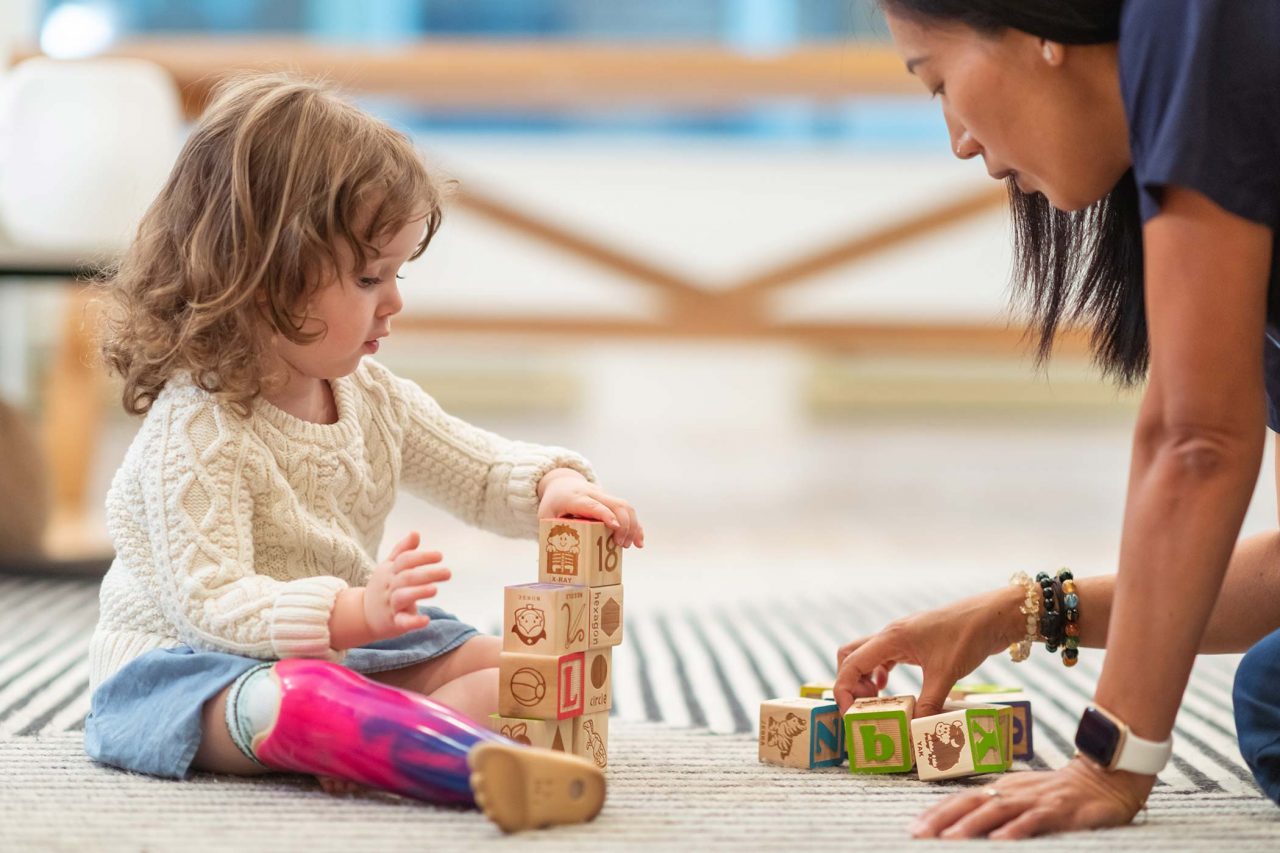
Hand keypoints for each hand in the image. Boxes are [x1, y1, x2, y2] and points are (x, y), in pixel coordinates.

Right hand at [363, 531, 450, 639]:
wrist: (362, 615)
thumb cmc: (382, 587)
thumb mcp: (388, 567)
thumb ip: (402, 551)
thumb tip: (416, 532)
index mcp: (389, 571)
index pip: (405, 561)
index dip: (421, 557)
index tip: (439, 556)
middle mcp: (389, 587)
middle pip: (407, 577)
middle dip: (427, 574)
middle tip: (448, 573)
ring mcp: (390, 605)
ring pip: (402, 597)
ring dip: (419, 592)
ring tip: (435, 590)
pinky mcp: (393, 623)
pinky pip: (402, 622)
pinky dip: (413, 622)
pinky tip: (426, 620)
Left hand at [537, 469, 644, 547]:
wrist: (562, 484)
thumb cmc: (553, 504)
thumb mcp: (545, 516)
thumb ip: (550, 533)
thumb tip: (553, 558)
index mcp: (574, 498)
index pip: (592, 505)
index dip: (604, 514)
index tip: (614, 527)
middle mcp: (592, 494)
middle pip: (615, 504)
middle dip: (623, 525)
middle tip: (620, 544)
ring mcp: (604, 496)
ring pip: (624, 506)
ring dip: (632, 525)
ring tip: (629, 545)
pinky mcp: (611, 501)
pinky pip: (627, 510)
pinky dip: (635, 525)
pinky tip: (640, 541)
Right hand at [834, 586, 1023, 716]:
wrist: (992, 616)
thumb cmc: (967, 636)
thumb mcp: (947, 674)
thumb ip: (928, 703)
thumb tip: (914, 730)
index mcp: (892, 638)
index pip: (851, 662)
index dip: (844, 689)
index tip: (850, 713)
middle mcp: (891, 635)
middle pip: (851, 655)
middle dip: (850, 683)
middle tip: (865, 706)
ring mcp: (902, 637)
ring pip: (867, 656)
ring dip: (864, 678)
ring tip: (876, 701)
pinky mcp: (914, 642)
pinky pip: (885, 657)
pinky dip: (880, 673)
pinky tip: (889, 688)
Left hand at [910, 757, 1151, 838]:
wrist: (1104, 778)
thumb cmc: (1058, 794)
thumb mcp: (1024, 799)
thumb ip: (998, 810)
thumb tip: (964, 828)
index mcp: (1001, 788)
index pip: (961, 799)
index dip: (936, 813)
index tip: (914, 829)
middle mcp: (1012, 791)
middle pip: (970, 802)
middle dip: (942, 819)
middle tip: (918, 835)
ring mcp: (1034, 800)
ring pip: (996, 810)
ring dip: (971, 825)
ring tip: (949, 840)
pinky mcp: (1059, 810)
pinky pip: (1034, 821)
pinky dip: (1016, 830)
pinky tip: (1000, 841)